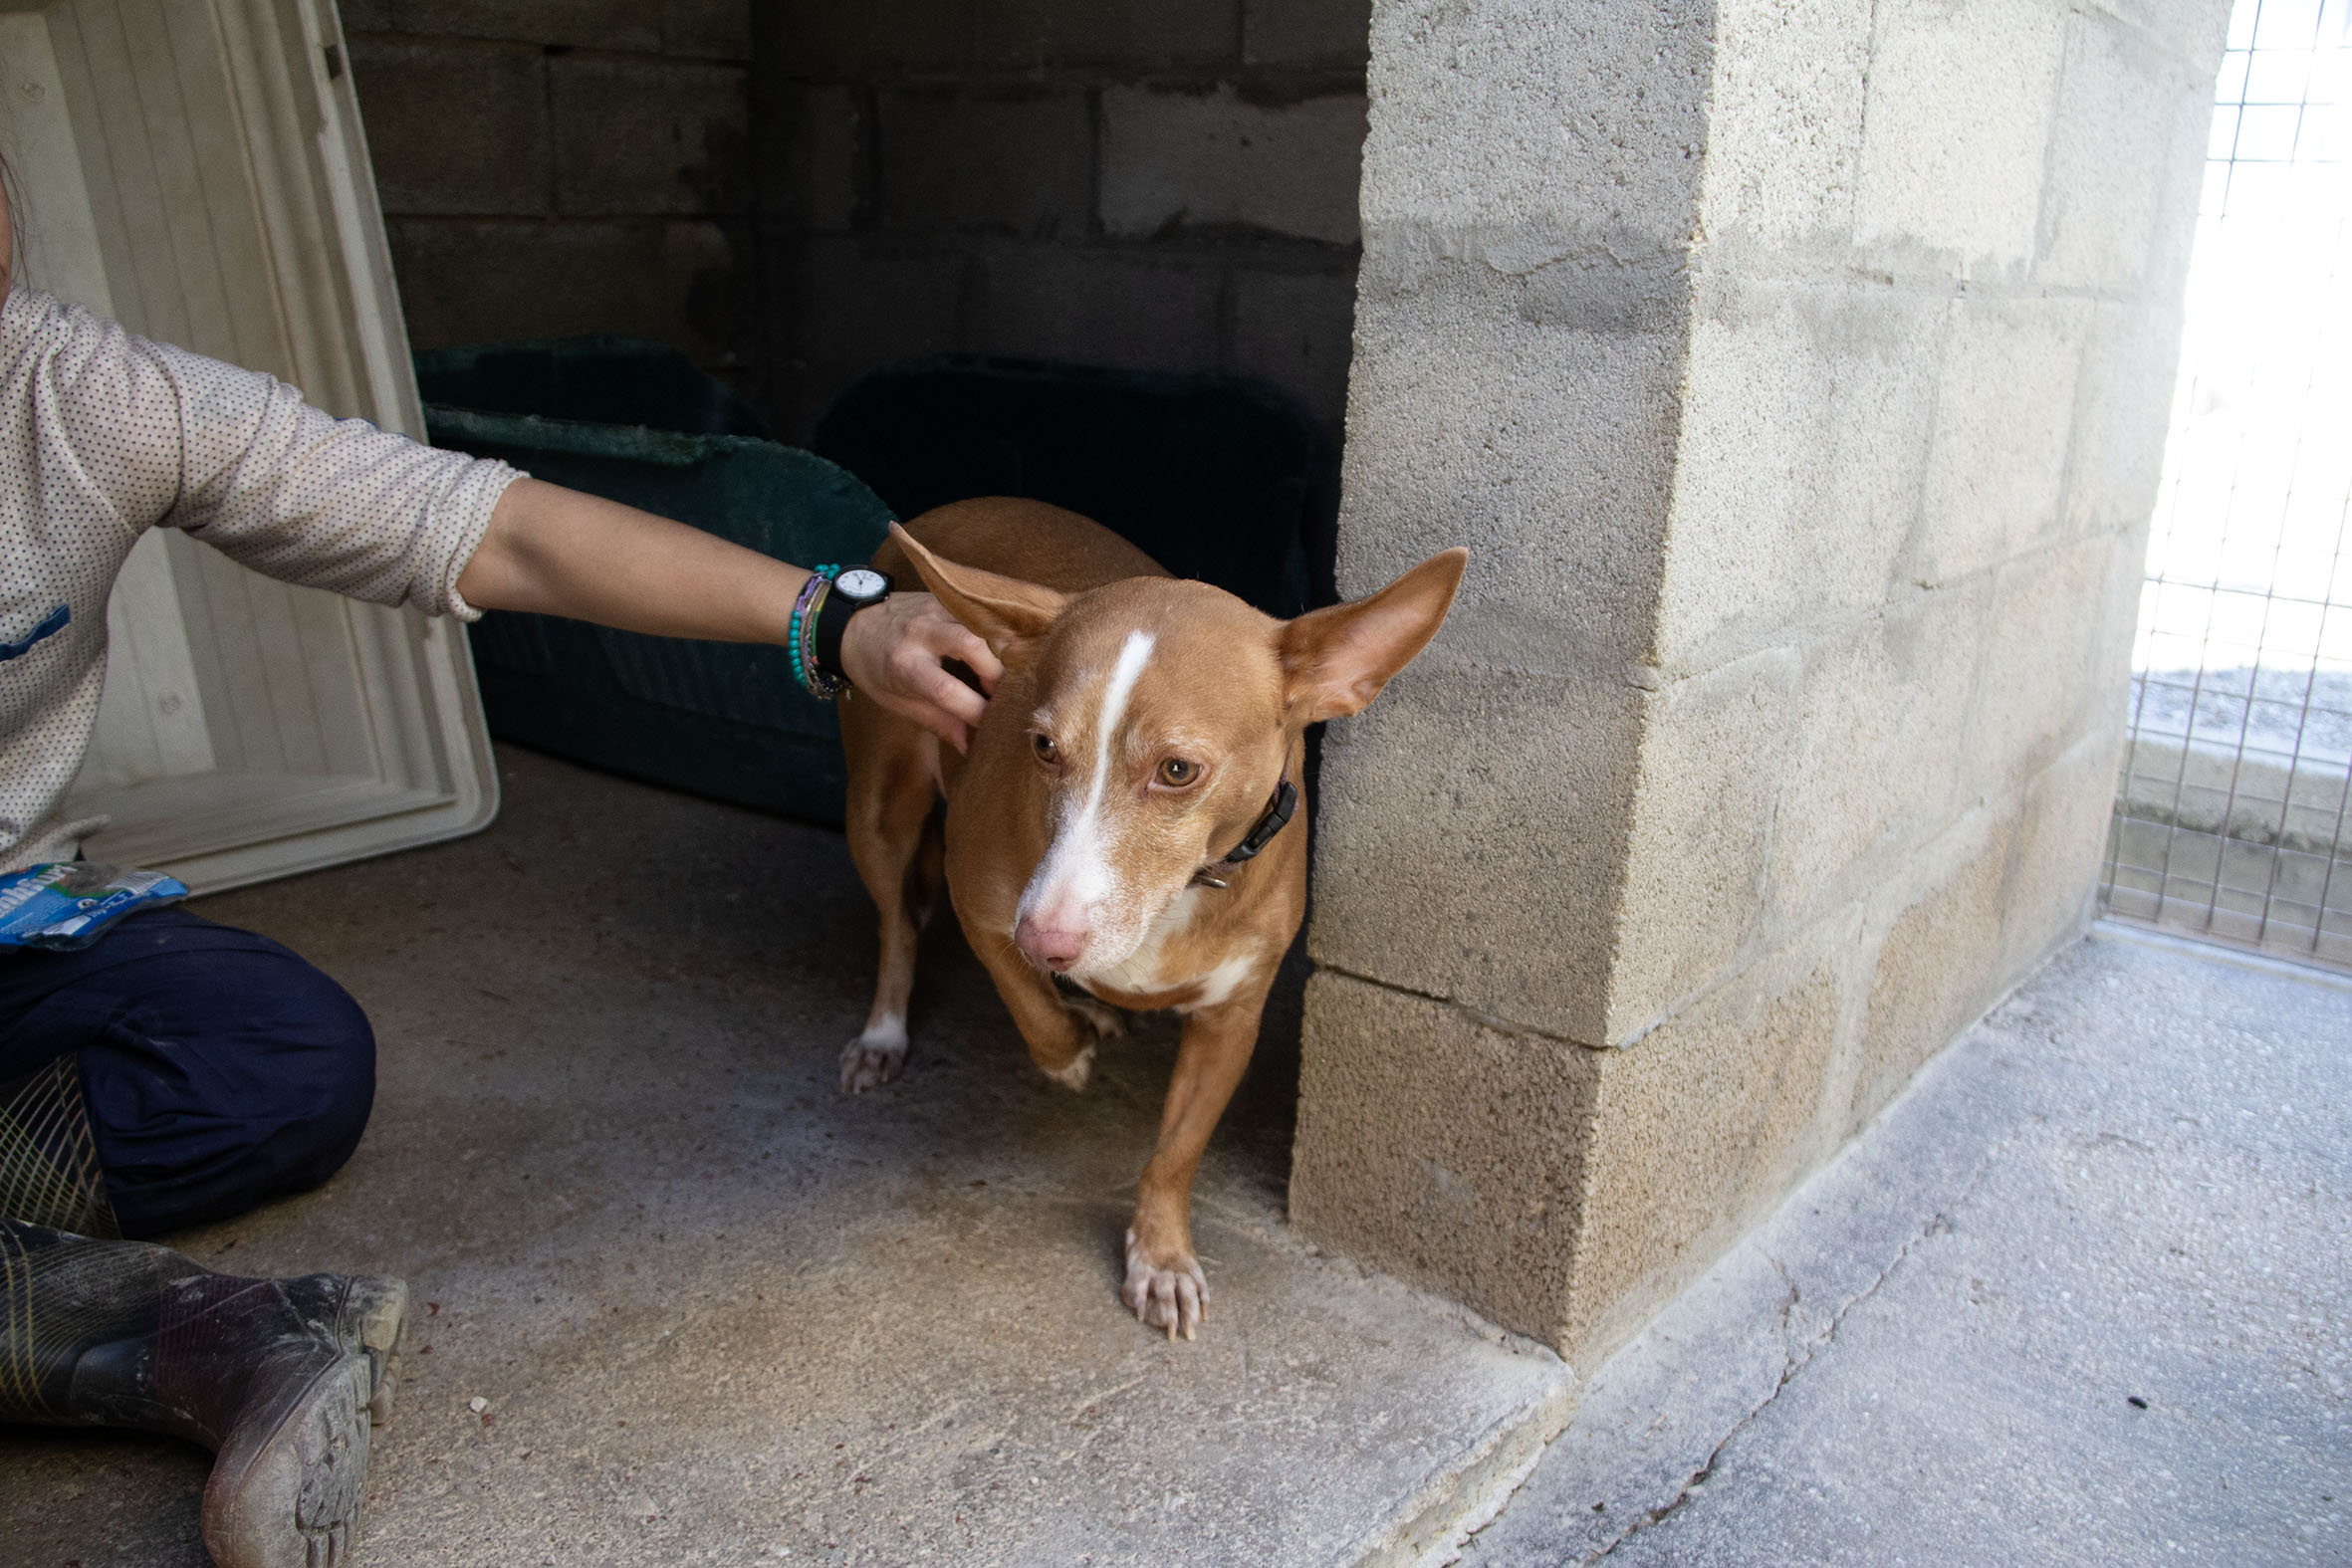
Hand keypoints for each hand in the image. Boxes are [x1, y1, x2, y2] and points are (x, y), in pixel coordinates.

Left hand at [837, 592, 1002, 751]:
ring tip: (1000, 674)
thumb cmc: (874, 669)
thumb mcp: (897, 702)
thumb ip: (936, 721)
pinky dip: (990, 634)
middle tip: (1002, 693)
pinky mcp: (942, 599)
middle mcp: (919, 633)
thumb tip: (968, 746)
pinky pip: (975, 614)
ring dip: (997, 651)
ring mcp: (932, 610)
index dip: (975, 710)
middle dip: (995, 671)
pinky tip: (995, 651)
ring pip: (978, 625)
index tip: (991, 724)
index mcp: (904, 666)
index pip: (946, 690)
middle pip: (970, 644)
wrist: (851, 625)